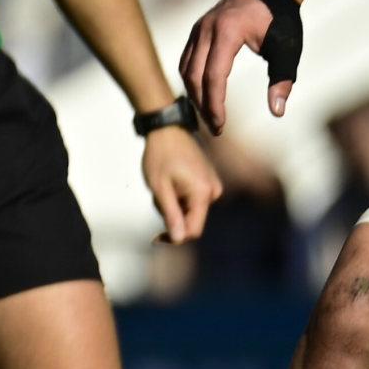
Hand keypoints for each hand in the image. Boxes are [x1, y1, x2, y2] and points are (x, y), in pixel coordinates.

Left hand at [140, 124, 221, 243]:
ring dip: (174, 207)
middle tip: (157, 198)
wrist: (168, 129)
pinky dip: (179, 198)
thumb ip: (170, 214)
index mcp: (202, 193)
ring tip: (163, 186)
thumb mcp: (160, 188)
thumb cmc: (161, 156)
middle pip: (192, 221)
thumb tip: (178, 239)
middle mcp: (213, 191)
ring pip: (191, 211)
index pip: (193, 230)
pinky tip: (170, 184)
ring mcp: (213, 186)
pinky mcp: (209, 182)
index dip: (175, 238)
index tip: (155, 238)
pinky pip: (193, 201)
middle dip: (172, 217)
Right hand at [181, 0, 286, 131]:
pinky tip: (203, 95)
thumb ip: (281, 80)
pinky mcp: (197, 30)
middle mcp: (207, 29)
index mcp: (228, 32)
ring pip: (186, 69)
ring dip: (195, 95)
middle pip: (194, 75)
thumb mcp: (287, 50)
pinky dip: (192, 80)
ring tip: (209, 115)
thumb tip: (277, 111)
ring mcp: (199, 28)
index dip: (215, 104)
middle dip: (202, 105)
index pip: (214, 76)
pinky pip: (186, 60)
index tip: (220, 126)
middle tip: (215, 128)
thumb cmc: (281, 20)